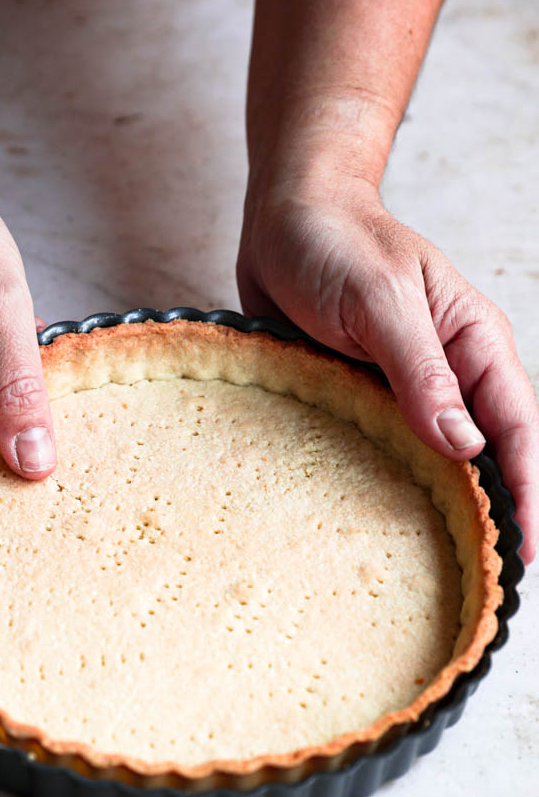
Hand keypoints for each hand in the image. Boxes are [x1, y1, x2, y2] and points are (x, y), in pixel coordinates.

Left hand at [237, 176, 538, 561]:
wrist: (281, 219)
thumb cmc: (335, 241)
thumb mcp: (380, 299)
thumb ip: (421, 371)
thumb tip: (463, 446)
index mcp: (471, 342)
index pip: (514, 427)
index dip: (525, 490)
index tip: (524, 552)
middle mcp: (445, 372)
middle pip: (482, 454)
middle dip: (488, 513)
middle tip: (484, 578)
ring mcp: (401, 390)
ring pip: (432, 460)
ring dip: (436, 507)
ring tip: (437, 568)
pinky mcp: (359, 399)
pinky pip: (381, 452)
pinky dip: (384, 486)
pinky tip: (374, 526)